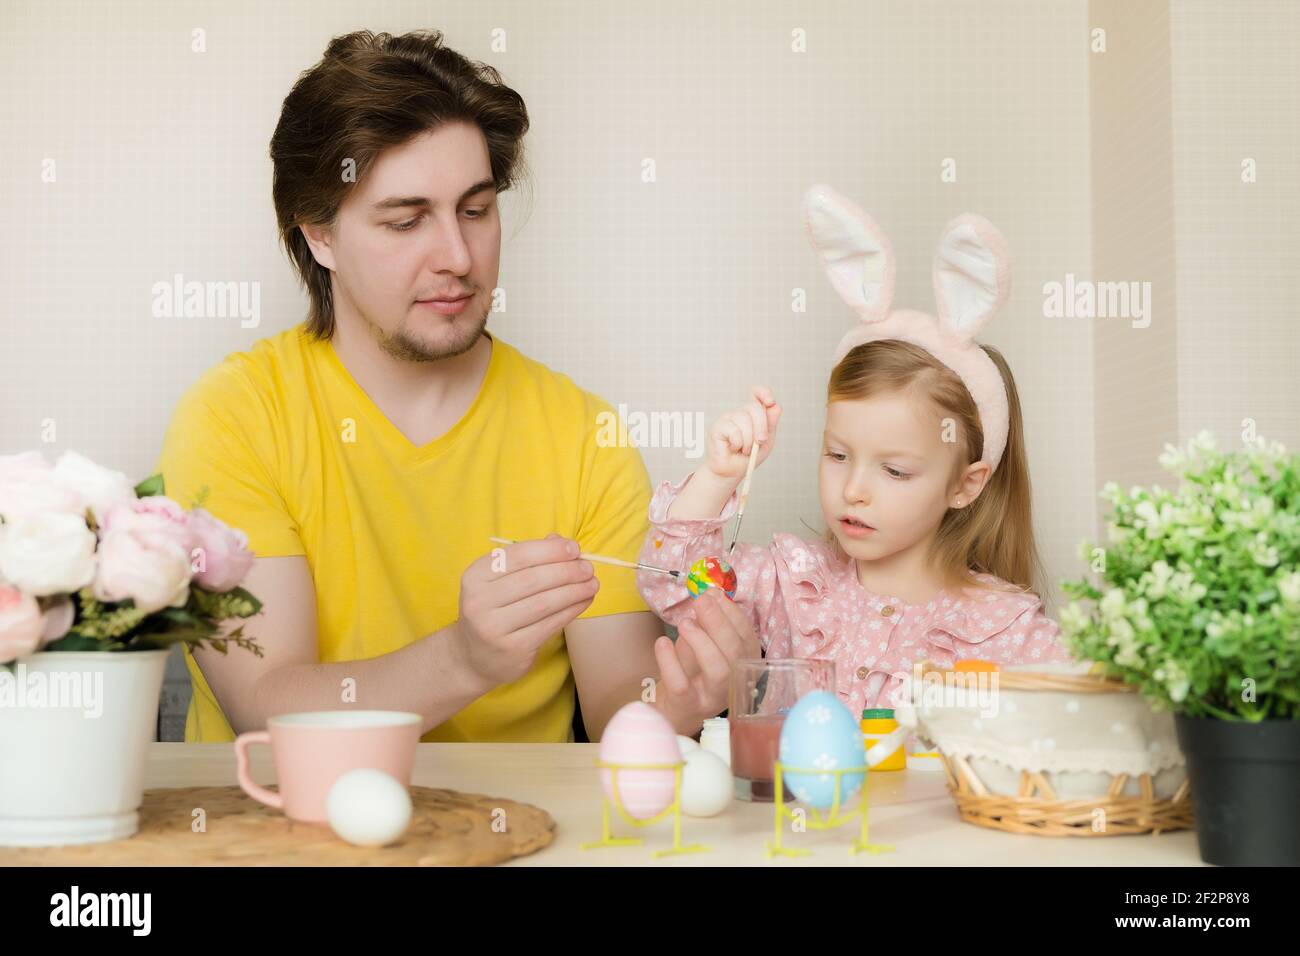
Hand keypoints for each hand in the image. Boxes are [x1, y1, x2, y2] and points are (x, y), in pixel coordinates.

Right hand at [453, 534, 598, 687]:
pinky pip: (550, 624)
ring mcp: (494, 627)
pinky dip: (571, 610)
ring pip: (544, 603)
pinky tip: (584, 601)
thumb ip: (528, 559)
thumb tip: (561, 541)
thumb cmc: (495, 610)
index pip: (517, 556)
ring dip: (574, 590)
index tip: (574, 548)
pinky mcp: (513, 648)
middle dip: (566, 570)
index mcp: (474, 576)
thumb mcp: (500, 581)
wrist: (477, 657)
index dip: (549, 550)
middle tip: (588, 567)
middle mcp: (479, 601)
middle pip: (532, 579)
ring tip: (592, 583)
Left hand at [653, 590, 761, 731]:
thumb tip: (708, 594)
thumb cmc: (692, 673)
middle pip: (735, 652)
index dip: (732, 613)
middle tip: (700, 601)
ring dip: (702, 641)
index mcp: (742, 664)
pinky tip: (662, 642)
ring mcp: (711, 696)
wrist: (672, 712)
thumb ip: (707, 625)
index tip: (714, 593)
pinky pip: (681, 684)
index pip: (746, 636)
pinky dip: (670, 660)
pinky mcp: (687, 706)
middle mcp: (733, 682)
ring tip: (685, 623)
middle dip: (719, 622)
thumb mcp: (703, 646)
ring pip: (718, 670)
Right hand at [704, 385, 780, 480]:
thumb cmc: (748, 457)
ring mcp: (727, 418)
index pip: (757, 394)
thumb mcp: (766, 441)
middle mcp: (739, 413)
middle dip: (761, 427)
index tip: (770, 402)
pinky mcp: (717, 427)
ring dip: (749, 440)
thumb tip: (776, 406)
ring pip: (744, 420)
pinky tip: (733, 448)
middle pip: (754, 407)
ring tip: (744, 450)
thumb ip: (771, 424)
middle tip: (760, 441)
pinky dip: (738, 443)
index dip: (764, 393)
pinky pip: (733, 430)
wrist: (732, 472)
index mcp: (752, 414)